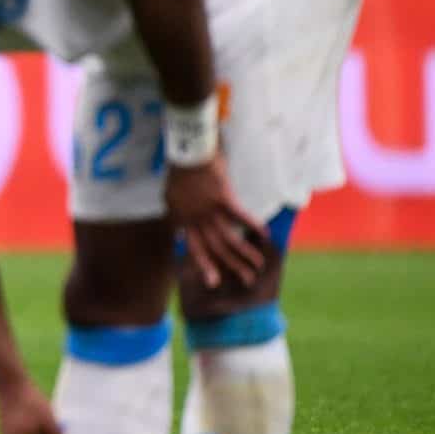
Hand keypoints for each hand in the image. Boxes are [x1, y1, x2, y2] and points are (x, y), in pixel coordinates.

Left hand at [166, 157, 270, 289]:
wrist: (186, 152)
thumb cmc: (179, 172)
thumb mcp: (170, 197)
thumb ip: (177, 215)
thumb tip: (179, 231)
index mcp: (181, 220)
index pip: (194, 248)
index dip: (205, 265)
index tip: (214, 280)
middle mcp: (195, 219)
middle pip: (214, 249)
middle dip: (231, 267)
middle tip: (247, 281)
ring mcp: (208, 209)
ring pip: (228, 238)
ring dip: (245, 253)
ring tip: (259, 265)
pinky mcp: (222, 197)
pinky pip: (240, 216)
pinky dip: (253, 225)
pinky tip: (264, 236)